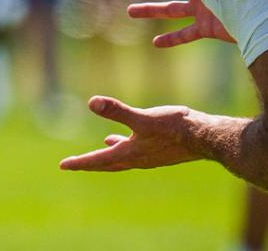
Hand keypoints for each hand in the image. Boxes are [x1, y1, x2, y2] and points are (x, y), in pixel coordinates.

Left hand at [59, 96, 201, 170]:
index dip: (80, 162)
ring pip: (122, 158)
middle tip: (73, 165)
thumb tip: (92, 102)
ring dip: (108, 155)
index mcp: (130, 153)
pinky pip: (136, 151)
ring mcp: (149, 156)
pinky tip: (130, 136)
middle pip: (107, 163)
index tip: (63, 165)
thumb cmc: (175, 127)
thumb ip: (117, 111)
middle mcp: (137, 159)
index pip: (98, 160)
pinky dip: (126, 146)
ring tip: (101, 147)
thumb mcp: (143, 117)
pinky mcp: (160, 150)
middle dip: (89, 163)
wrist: (204, 138)